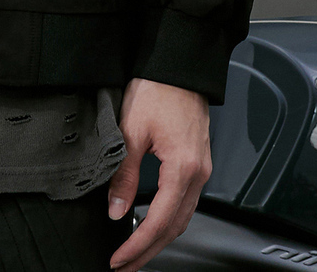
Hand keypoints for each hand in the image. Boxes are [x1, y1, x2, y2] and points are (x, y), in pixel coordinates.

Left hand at [105, 77, 210, 269]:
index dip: (138, 245)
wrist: (178, 64)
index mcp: (183, 167)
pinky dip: (169, 219)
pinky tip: (154, 222)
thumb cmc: (158, 88)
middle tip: (125, 266)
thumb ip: (125, 174)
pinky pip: (186, 201)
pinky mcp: (198, 161)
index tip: (120, 260)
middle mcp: (198, 173)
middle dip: (149, 251)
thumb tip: (116, 208)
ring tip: (136, 251)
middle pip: (175, 227)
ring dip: (160, 238)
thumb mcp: (132, 130)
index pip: (159, 221)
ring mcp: (201, 168)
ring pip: (183, 217)